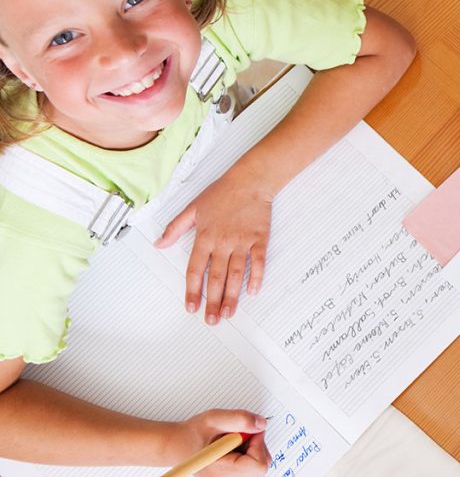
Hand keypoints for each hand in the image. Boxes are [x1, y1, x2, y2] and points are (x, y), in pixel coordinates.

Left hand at [155, 166, 272, 323]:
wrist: (250, 180)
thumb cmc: (222, 192)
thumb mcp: (192, 208)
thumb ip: (175, 228)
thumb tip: (158, 244)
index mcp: (205, 237)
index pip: (195, 270)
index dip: (192, 290)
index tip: (191, 307)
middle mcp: (223, 242)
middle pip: (216, 277)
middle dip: (212, 301)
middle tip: (211, 320)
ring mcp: (242, 242)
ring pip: (236, 274)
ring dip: (232, 295)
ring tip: (229, 313)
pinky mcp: (259, 239)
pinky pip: (258, 262)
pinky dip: (256, 277)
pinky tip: (253, 291)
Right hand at [169, 409, 270, 475]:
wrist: (178, 444)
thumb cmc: (192, 434)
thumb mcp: (214, 419)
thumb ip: (239, 419)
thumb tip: (261, 424)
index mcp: (221, 471)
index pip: (258, 465)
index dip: (259, 444)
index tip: (249, 431)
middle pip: (260, 466)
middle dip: (256, 445)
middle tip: (239, 433)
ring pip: (256, 465)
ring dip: (252, 448)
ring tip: (232, 439)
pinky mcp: (232, 475)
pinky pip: (250, 466)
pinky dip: (247, 452)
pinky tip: (233, 446)